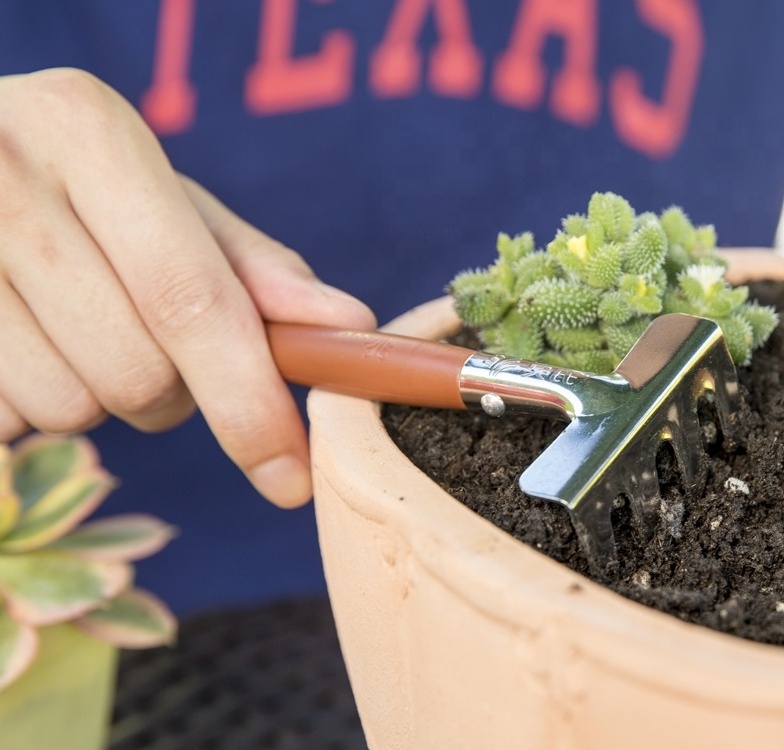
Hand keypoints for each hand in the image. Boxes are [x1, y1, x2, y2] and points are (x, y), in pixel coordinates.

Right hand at [0, 68, 375, 507]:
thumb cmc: (75, 185)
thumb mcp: (167, 203)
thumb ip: (255, 268)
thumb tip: (353, 323)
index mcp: (86, 129)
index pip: (189, 299)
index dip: (248, 401)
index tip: (290, 477)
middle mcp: (0, 173)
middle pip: (137, 372)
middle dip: (173, 394)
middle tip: (150, 340)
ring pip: (68, 409)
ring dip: (97, 398)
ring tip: (73, 327)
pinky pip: (5, 420)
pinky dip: (27, 403)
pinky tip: (19, 338)